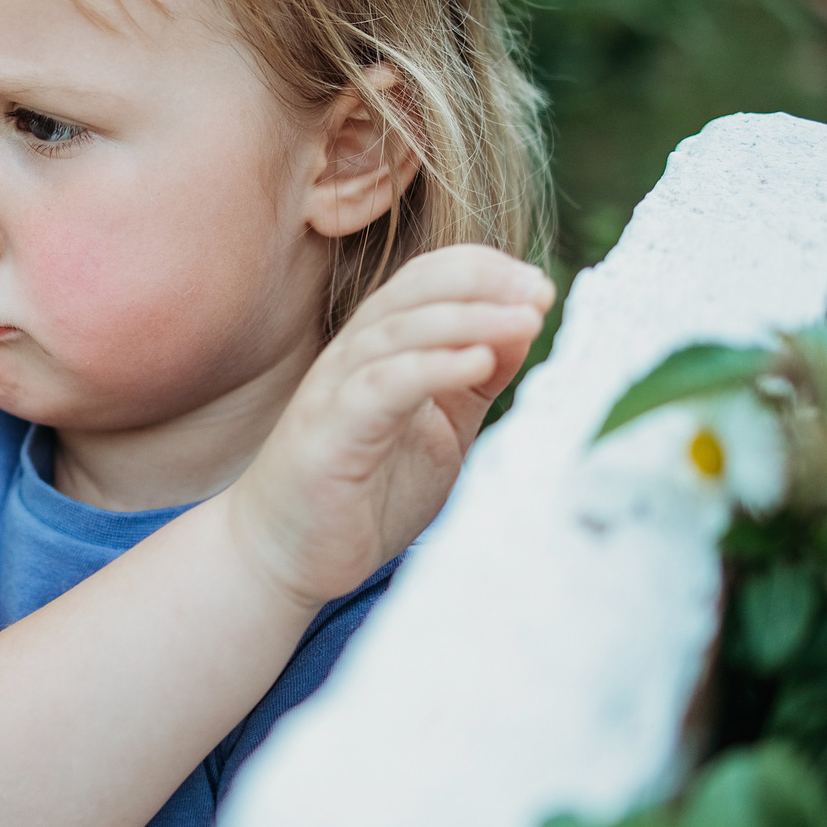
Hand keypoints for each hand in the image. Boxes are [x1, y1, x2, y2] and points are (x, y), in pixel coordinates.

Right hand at [222, 245, 551, 605]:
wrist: (286, 556)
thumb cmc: (363, 491)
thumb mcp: (442, 428)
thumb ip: (476, 380)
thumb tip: (523, 325)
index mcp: (380, 347)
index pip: (428, 279)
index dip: (485, 270)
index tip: (539, 287)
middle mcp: (353, 356)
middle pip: (415, 289)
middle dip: (484, 281)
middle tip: (541, 292)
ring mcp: (335, 390)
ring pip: (400, 330)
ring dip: (468, 318)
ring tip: (525, 320)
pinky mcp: (328, 434)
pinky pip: (382, 387)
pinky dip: (431, 368)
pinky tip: (478, 363)